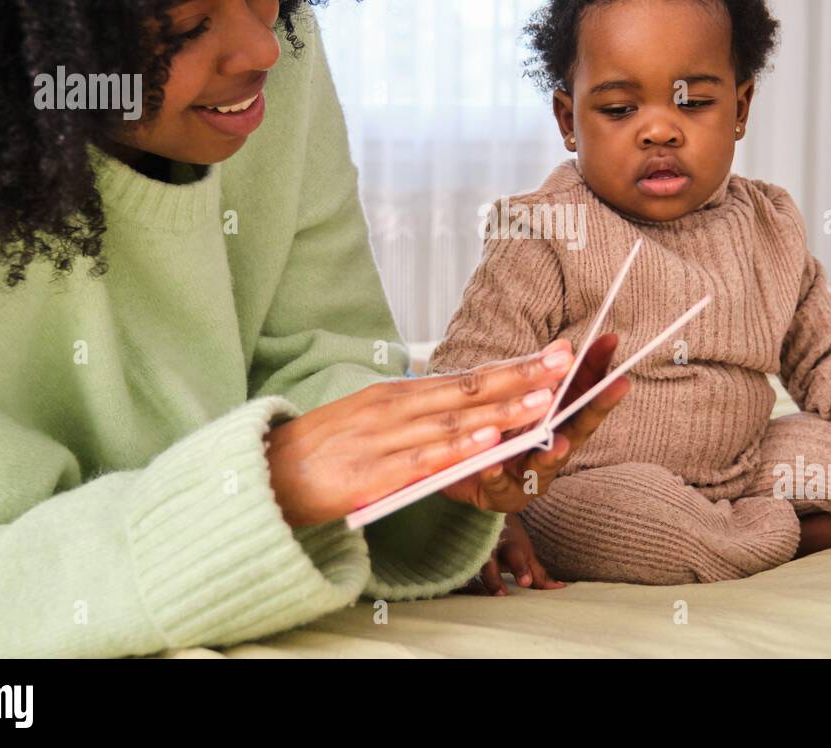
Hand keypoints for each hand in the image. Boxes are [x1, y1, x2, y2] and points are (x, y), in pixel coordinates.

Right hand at [264, 340, 577, 526]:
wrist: (266, 475)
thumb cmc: (325, 449)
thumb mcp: (373, 419)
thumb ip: (418, 414)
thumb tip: (468, 410)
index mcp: (398, 394)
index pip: (466, 378)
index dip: (513, 366)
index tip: (555, 354)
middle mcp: (395, 408)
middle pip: (469, 391)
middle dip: (520, 377)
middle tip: (564, 364)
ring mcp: (385, 439)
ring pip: (454, 421)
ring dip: (500, 409)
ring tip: (542, 400)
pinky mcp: (374, 473)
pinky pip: (425, 458)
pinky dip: (460, 447)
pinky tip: (488, 439)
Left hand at [442, 333, 629, 512]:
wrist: (453, 463)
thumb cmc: (493, 428)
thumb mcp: (513, 395)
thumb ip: (540, 375)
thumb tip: (564, 345)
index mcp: (556, 421)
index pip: (582, 391)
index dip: (598, 366)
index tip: (611, 340)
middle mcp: (551, 450)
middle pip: (578, 427)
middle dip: (597, 405)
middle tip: (617, 383)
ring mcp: (530, 475)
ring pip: (544, 465)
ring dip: (552, 455)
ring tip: (558, 444)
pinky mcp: (500, 494)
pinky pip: (500, 487)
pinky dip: (497, 476)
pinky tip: (492, 466)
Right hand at [459, 514, 563, 595]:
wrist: (480, 513)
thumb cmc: (508, 536)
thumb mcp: (525, 552)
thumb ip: (539, 573)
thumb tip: (560, 588)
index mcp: (508, 544)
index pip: (515, 556)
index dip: (520, 569)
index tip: (526, 582)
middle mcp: (488, 547)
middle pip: (490, 563)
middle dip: (495, 579)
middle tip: (502, 594)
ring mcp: (469, 551)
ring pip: (469, 565)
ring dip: (473, 582)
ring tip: (479, 597)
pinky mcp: (454, 556)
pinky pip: (453, 567)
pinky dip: (455, 577)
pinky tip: (455, 587)